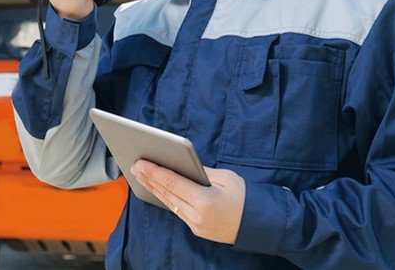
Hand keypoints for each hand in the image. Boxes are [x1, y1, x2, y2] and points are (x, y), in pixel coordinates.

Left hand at [130, 160, 245, 244]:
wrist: (259, 225)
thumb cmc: (246, 197)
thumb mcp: (226, 178)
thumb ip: (202, 172)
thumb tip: (182, 165)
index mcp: (205, 201)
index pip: (173, 184)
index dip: (155, 172)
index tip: (141, 163)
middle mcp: (197, 216)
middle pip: (167, 194)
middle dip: (149, 179)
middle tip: (135, 166)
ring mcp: (196, 225)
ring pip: (169, 204)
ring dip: (154, 189)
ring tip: (141, 176)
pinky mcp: (196, 229)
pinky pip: (177, 211)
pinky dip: (166, 199)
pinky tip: (157, 189)